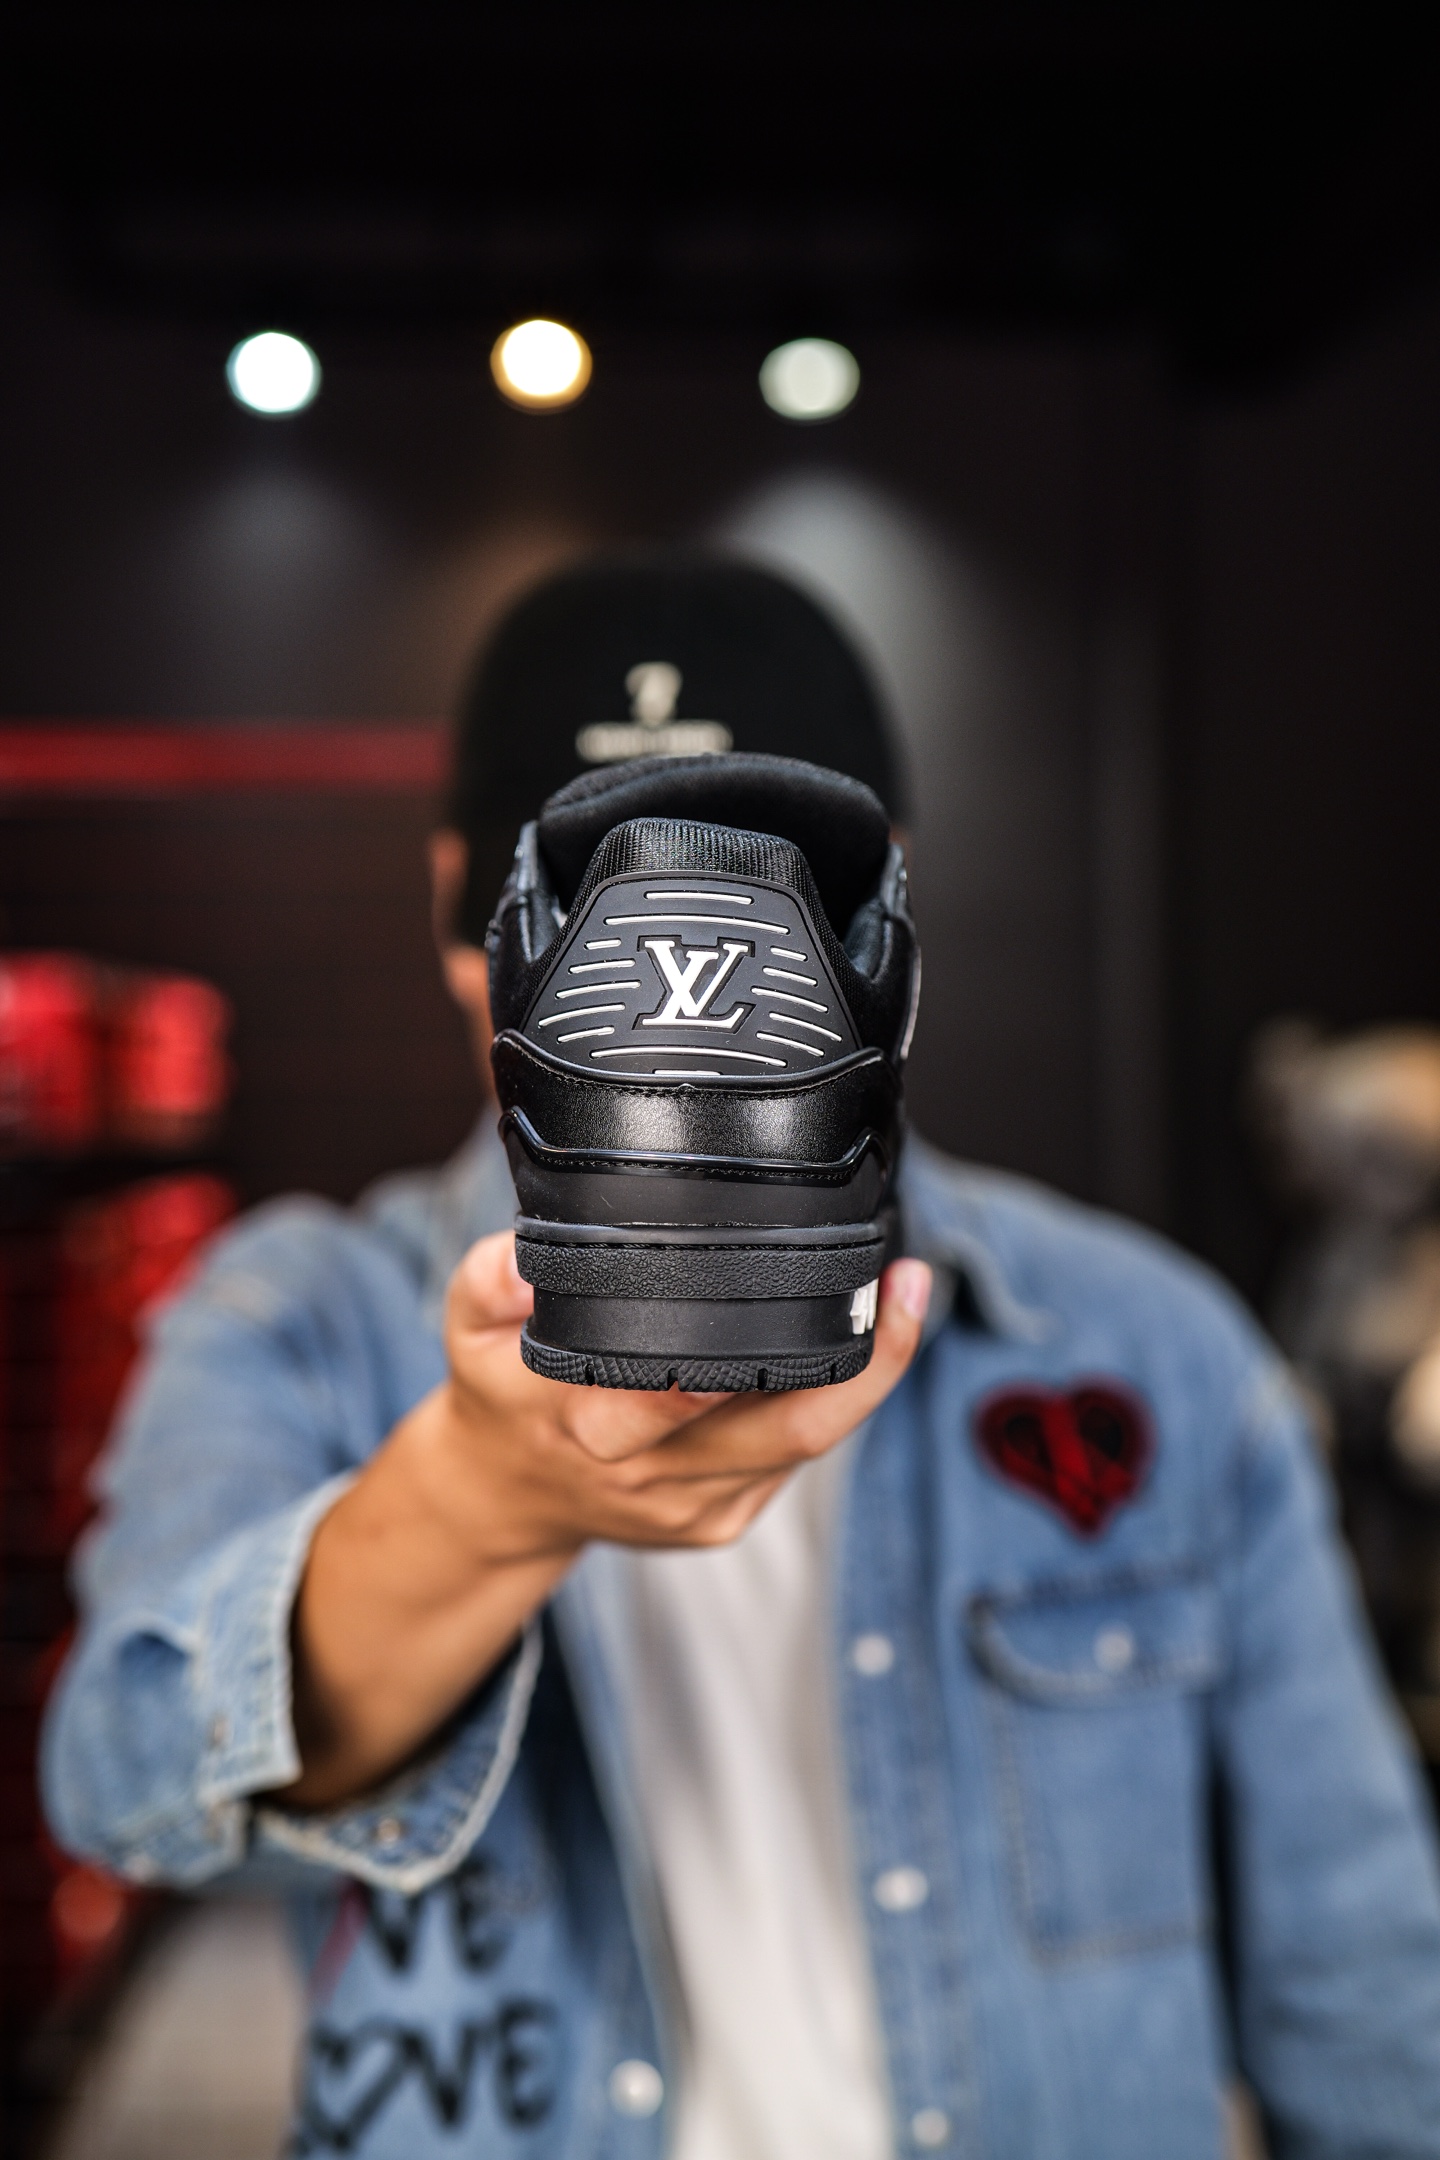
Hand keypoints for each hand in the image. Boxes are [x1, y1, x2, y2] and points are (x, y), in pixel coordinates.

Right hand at [283, 1234, 930, 1806]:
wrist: (507, 1496)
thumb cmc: (501, 1390)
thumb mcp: (468, 1323)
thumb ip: (490, 1281)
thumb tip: (525, 1260)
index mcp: (582, 1418)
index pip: (680, 1391)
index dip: (760, 1348)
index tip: (823, 1292)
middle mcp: (644, 1472)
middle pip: (783, 1428)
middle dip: (861, 1365)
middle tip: (906, 1286)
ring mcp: (689, 1507)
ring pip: (803, 1444)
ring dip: (864, 1379)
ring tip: (903, 1299)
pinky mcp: (719, 1525)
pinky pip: (793, 1461)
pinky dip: (826, 1405)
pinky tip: (846, 1350)